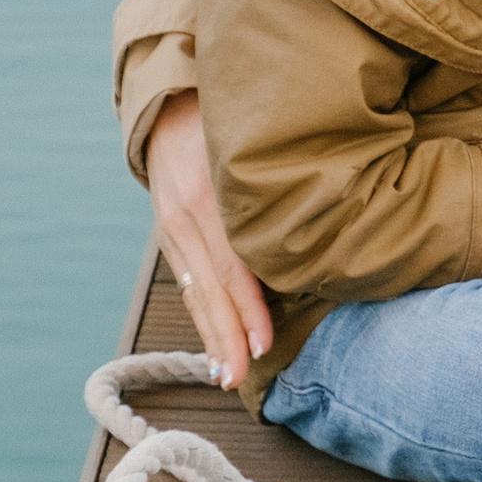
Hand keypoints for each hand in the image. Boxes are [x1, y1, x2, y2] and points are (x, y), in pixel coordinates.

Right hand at [144, 92, 272, 388]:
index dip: (248, 308)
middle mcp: (183, 217)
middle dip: (225, 337)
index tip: (263, 345)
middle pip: (208, 288)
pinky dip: (202, 315)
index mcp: (207, 197)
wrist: (171, 103)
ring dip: (211, 335)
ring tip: (224, 373)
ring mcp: (170, 228)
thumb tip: (314, 238)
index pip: (231, 265)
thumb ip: (274, 191)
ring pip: (194, 292)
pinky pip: (188, 283)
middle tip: (237, 378)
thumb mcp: (247, 148)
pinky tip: (212, 343)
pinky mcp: (167, 234)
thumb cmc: (229, 123)